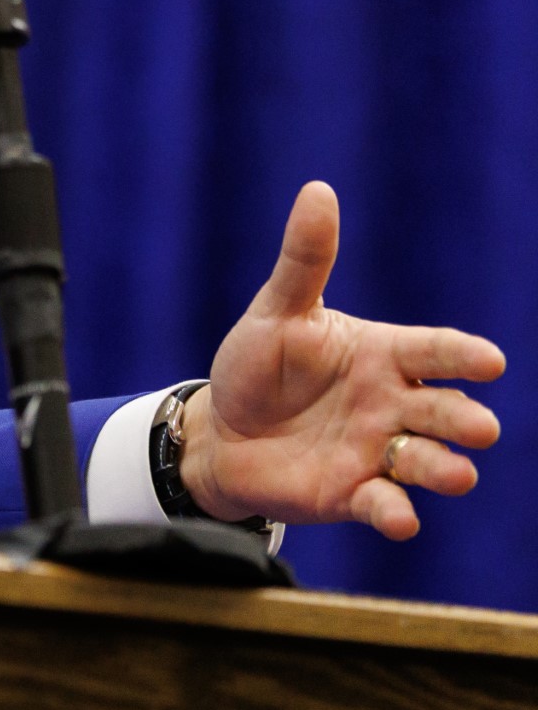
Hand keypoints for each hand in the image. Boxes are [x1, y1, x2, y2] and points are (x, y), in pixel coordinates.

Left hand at [182, 181, 505, 538]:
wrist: (220, 433)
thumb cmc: (258, 367)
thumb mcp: (277, 311)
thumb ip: (305, 260)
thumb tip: (317, 190)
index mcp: (384, 355)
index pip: (435, 350)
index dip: (463, 356)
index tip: (490, 361)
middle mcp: (393, 404)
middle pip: (444, 410)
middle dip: (465, 420)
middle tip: (480, 428)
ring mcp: (377, 451)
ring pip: (426, 460)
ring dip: (444, 468)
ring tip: (457, 474)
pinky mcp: (354, 494)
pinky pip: (384, 504)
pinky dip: (396, 513)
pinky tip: (402, 519)